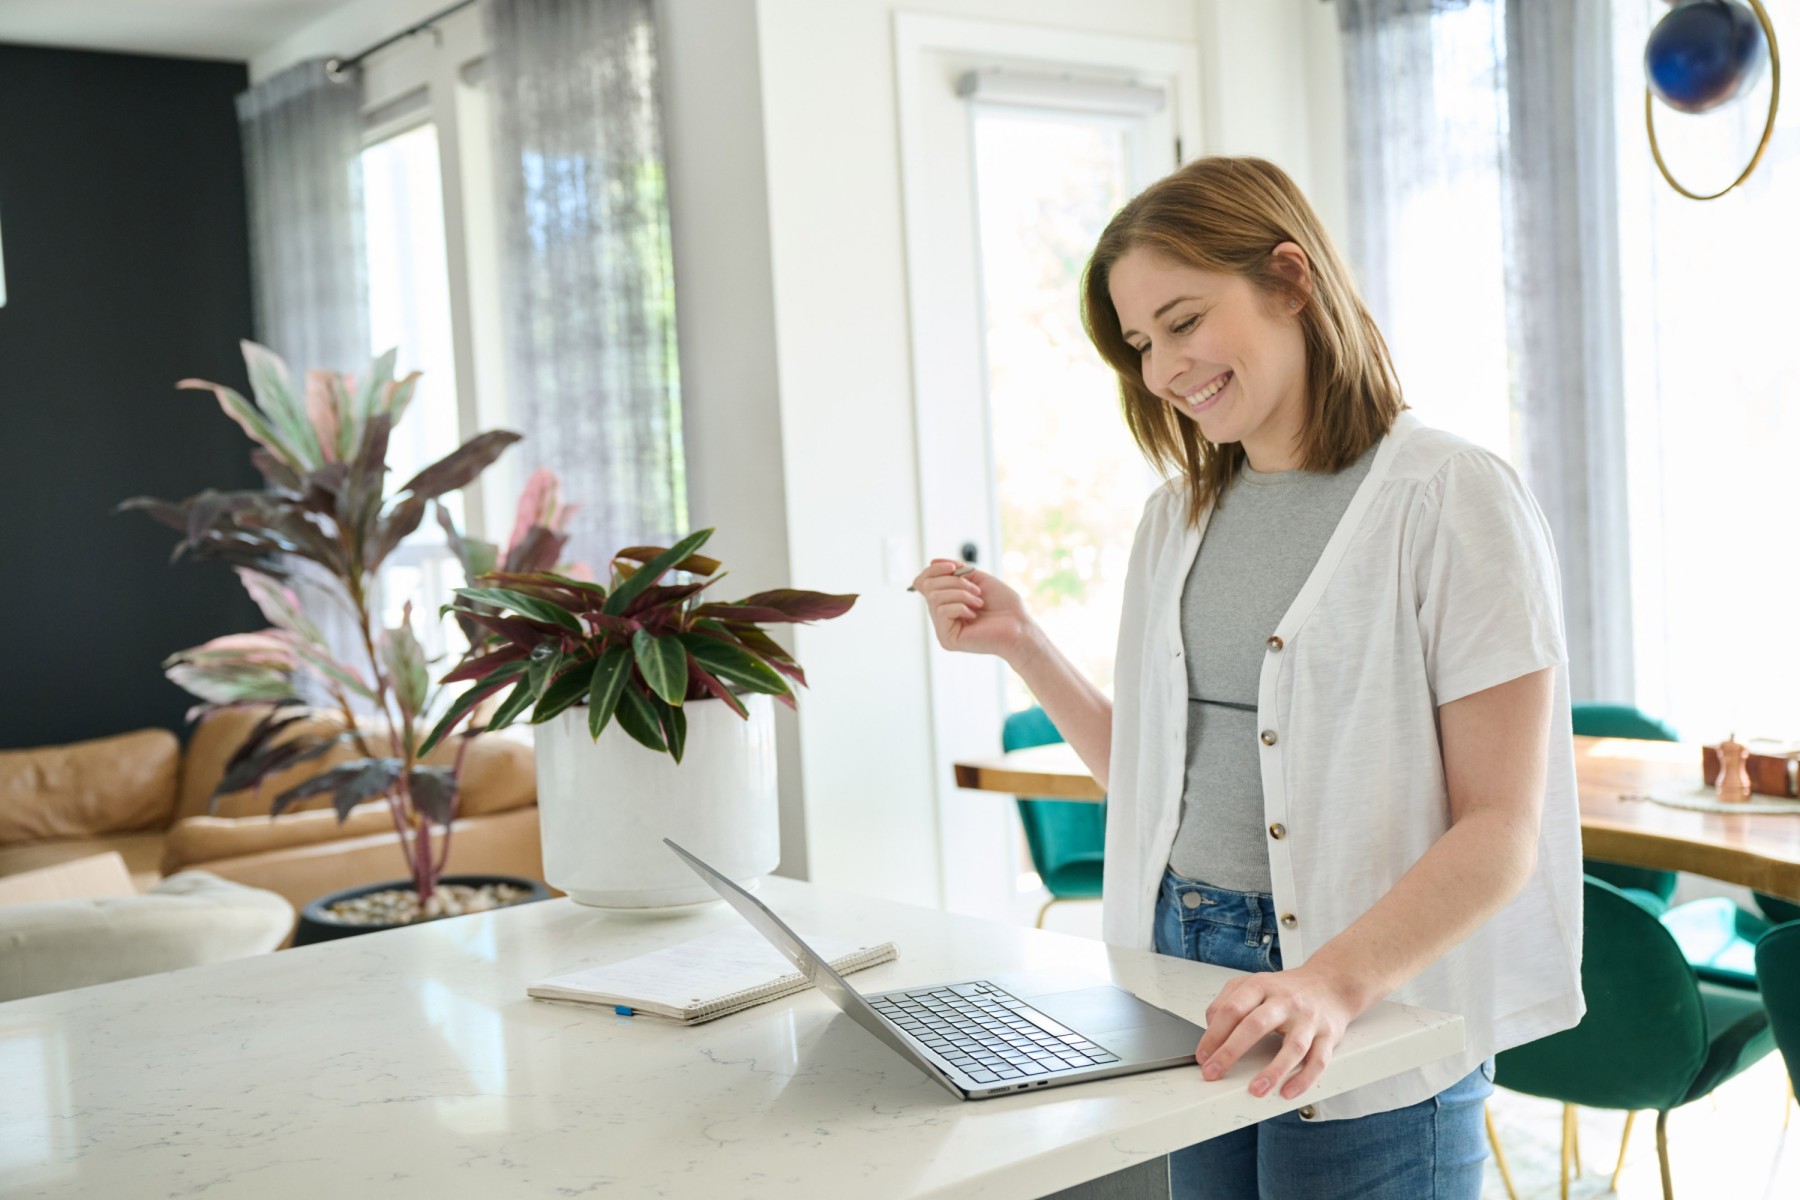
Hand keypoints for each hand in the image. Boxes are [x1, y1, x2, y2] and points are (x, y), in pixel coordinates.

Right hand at [909, 559, 1034, 663]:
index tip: (954, 567)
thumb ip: (955, 570)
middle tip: (976, 589)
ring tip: (979, 602)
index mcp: (947, 602)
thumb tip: (932, 562)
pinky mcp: (947, 638)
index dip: (934, 570)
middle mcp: (942, 616)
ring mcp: (943, 628)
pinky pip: (942, 611)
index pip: (924, 582)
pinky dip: (960, 606)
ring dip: (961, 593)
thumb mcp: (977, 579)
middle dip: (954, 581)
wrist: (1019, 625)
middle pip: (928, 586)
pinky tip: (974, 614)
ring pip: (934, 597)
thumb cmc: (1004, 605)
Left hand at [1193, 965, 1362, 1101]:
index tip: (1202, 1056)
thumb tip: (1210, 1027)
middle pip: (1256, 1025)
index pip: (1233, 1009)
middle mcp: (1285, 1002)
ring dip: (1273, 1071)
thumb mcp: (1254, 984)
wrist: (1330, 984)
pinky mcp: (1328, 1036)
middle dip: (1230, 1052)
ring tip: (1255, 1090)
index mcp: (1262, 987)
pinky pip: (1318, 1061)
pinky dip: (1304, 1079)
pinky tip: (1288, 1092)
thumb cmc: (1287, 990)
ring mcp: (1308, 1020)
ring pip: (1292, 1047)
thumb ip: (1228, 1001)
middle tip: (1213, 1073)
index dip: (1213, 1034)